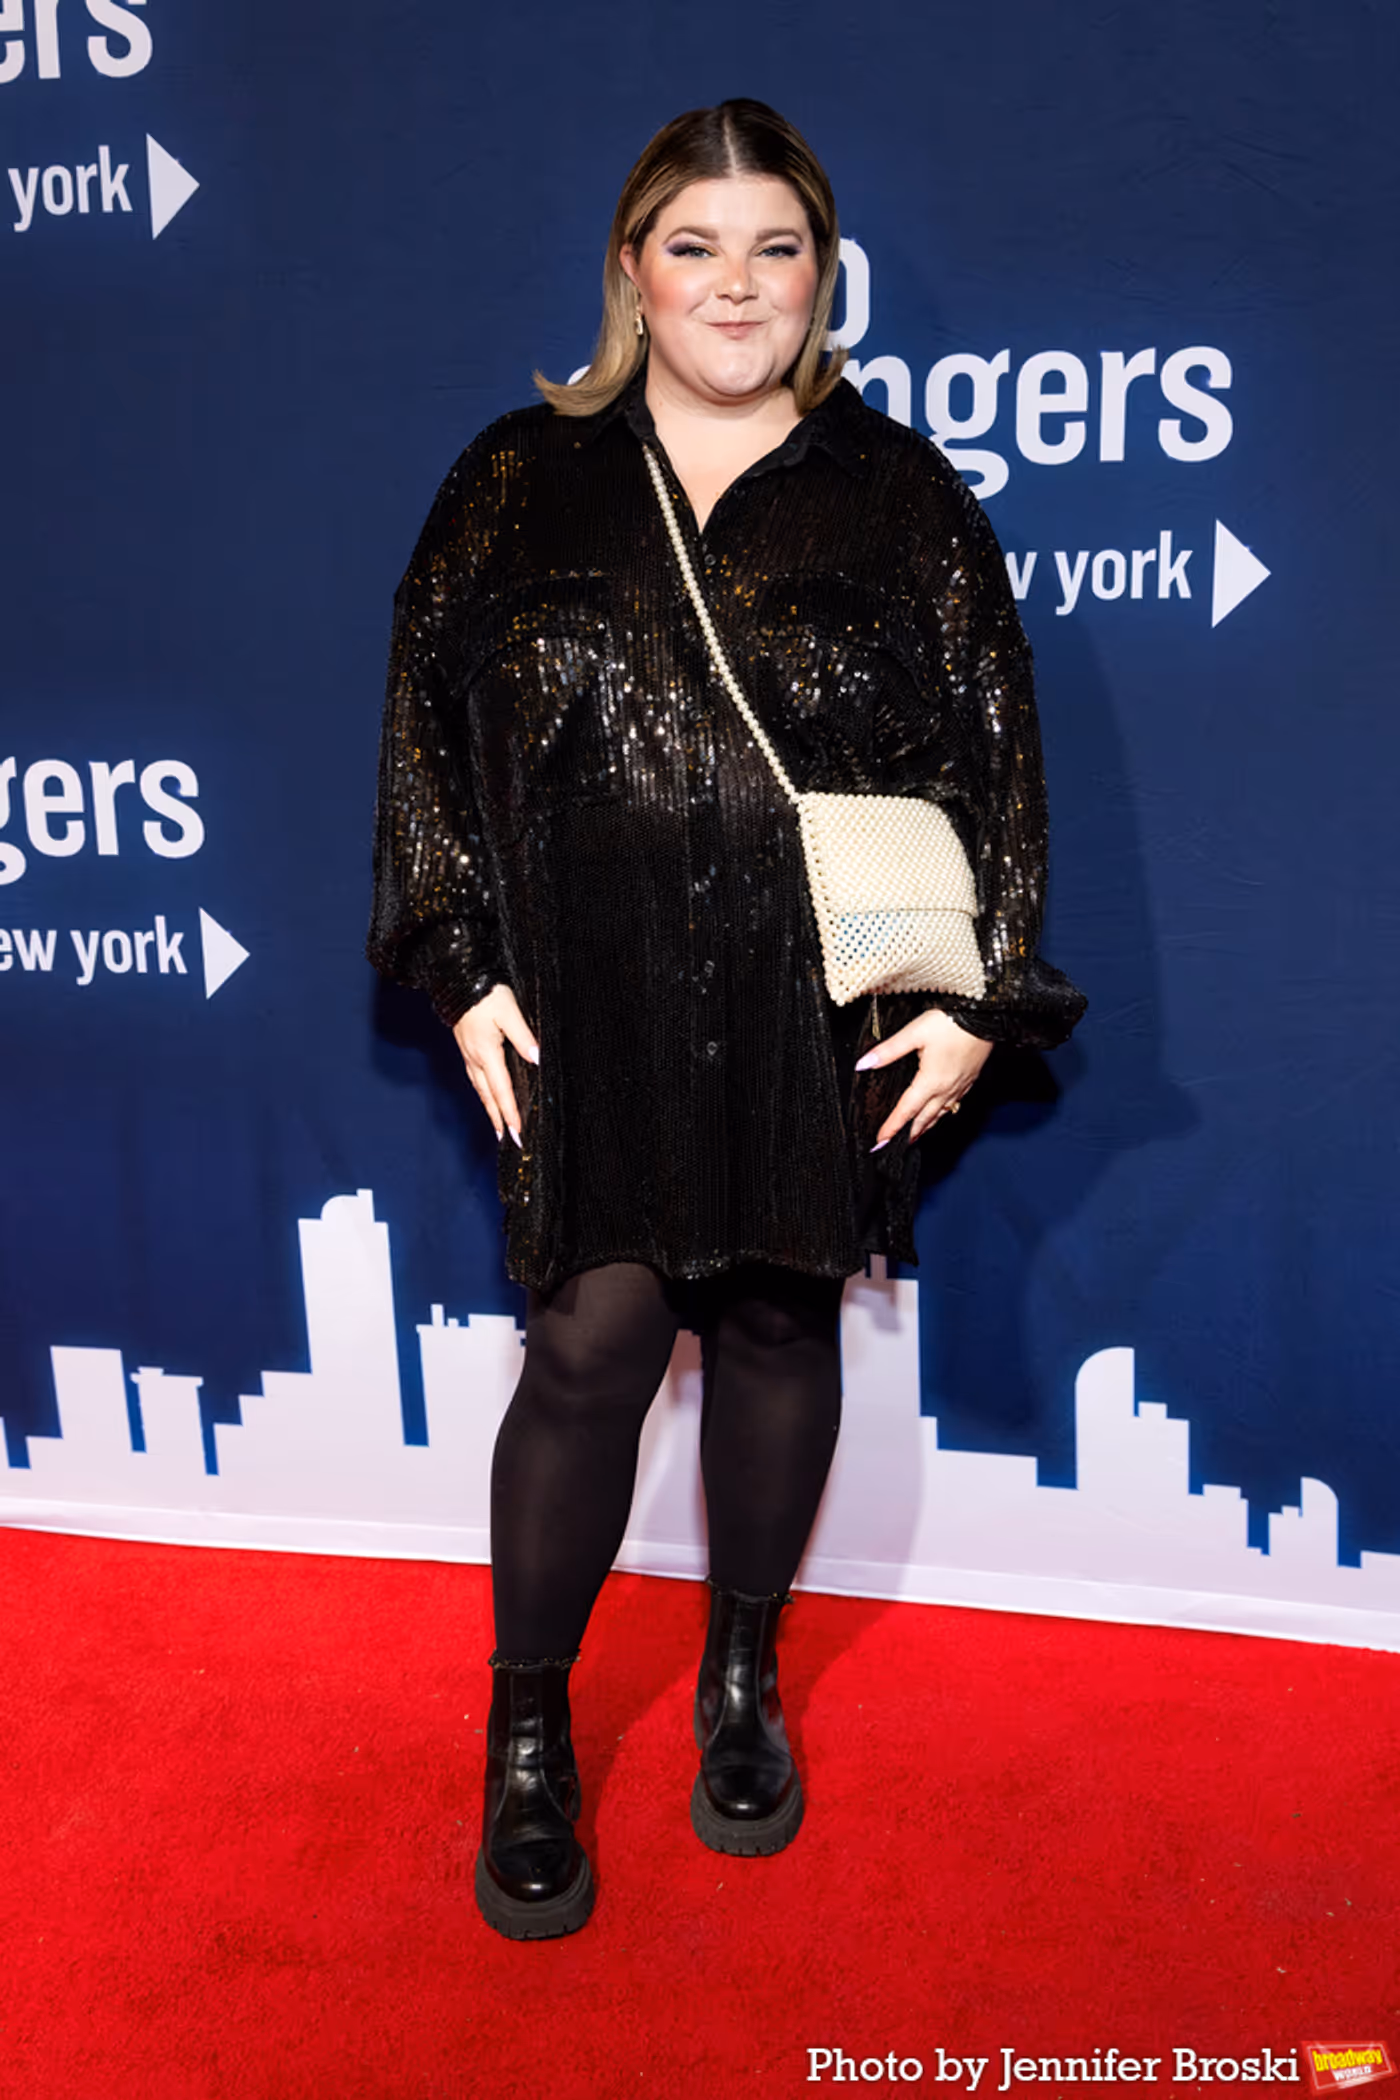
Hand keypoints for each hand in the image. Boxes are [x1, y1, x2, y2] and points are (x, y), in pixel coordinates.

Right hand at [451, 983, 539, 1146]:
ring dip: (490, 1109)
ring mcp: (468, 1054)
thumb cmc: (485, 994)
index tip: (517, 1133)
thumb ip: (523, 1037)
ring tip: (498, 1126)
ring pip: (480, 1089)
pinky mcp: (466, 1047)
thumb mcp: (510, 1012)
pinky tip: (486, 1096)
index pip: (502, 1090)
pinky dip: (483, 1093)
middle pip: (488, 1096)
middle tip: (509, 1141)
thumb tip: (537, 1060)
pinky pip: (475, 1078)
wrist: (457, 980)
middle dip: (499, 1120)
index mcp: (486, 1053)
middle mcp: (474, 1058)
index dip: (510, 1113)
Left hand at [856, 1007, 993, 1146]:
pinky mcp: (970, 1079)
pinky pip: (954, 1104)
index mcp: (930, 1081)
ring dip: (926, 1127)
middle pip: (924, 1119)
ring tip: (915, 1136)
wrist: (985, 1017)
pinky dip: (942, 1114)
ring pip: (940, 1114)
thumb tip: (864, 1064)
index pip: (906, 1110)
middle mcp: (946, 1088)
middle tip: (895, 1146)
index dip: (891, 1127)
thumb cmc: (951, 1023)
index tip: (880, 1141)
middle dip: (908, 1134)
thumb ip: (889, 1051)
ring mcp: (960, 1085)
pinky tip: (941, 1112)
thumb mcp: (914, 1033)